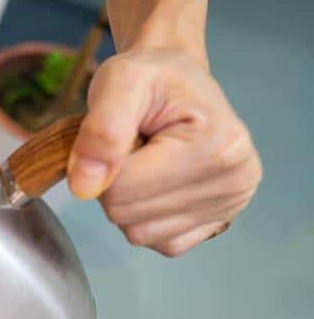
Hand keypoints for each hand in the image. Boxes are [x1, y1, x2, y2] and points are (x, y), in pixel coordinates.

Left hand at [67, 47, 261, 256]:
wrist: (177, 78)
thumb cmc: (151, 76)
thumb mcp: (119, 81)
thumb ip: (99, 132)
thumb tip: (84, 187)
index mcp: (218, 144)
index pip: (122, 189)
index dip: (104, 163)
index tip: (124, 132)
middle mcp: (235, 180)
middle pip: (128, 214)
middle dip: (115, 183)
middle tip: (133, 146)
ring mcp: (229, 206)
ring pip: (139, 233)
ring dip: (128, 200)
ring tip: (147, 161)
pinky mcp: (215, 224)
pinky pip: (157, 242)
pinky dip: (145, 217)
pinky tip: (157, 183)